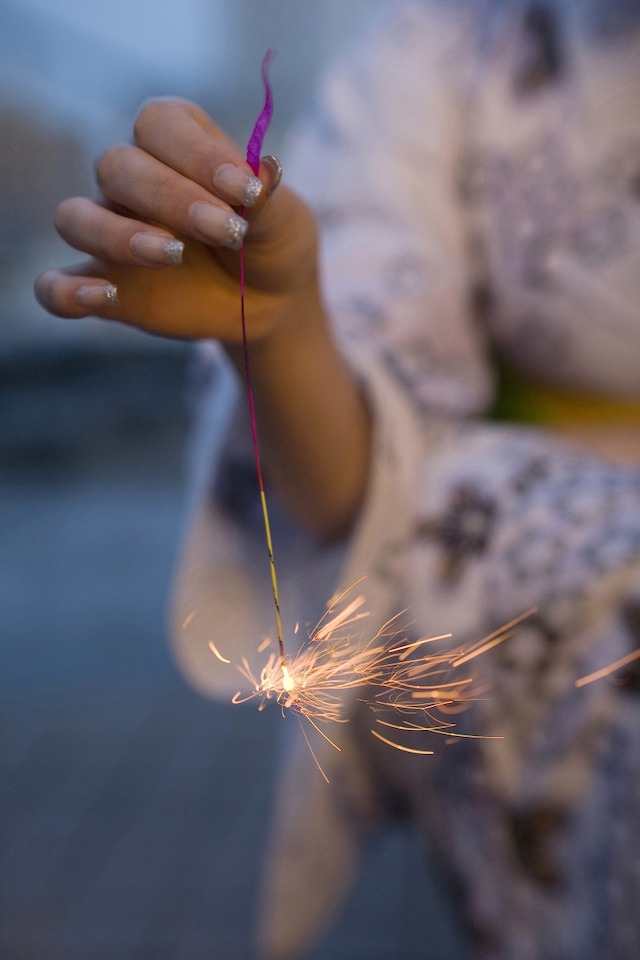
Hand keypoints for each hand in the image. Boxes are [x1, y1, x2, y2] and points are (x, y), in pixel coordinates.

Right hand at [34, 98, 318, 342]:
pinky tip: (105, 297)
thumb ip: (267, 200)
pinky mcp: (105, 285)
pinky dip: (67, 291)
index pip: (160, 124)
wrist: (271, 301)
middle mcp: (134, 181)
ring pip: (75, 217)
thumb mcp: (284, 222)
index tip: (246, 188)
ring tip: (173, 255)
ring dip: (117, 235)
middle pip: (117, 166)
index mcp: (176, 144)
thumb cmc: (271, 244)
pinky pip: (55, 286)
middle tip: (226, 231)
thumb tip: (263, 172)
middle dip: (171, 197)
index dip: (197, 152)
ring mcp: (112, 233)